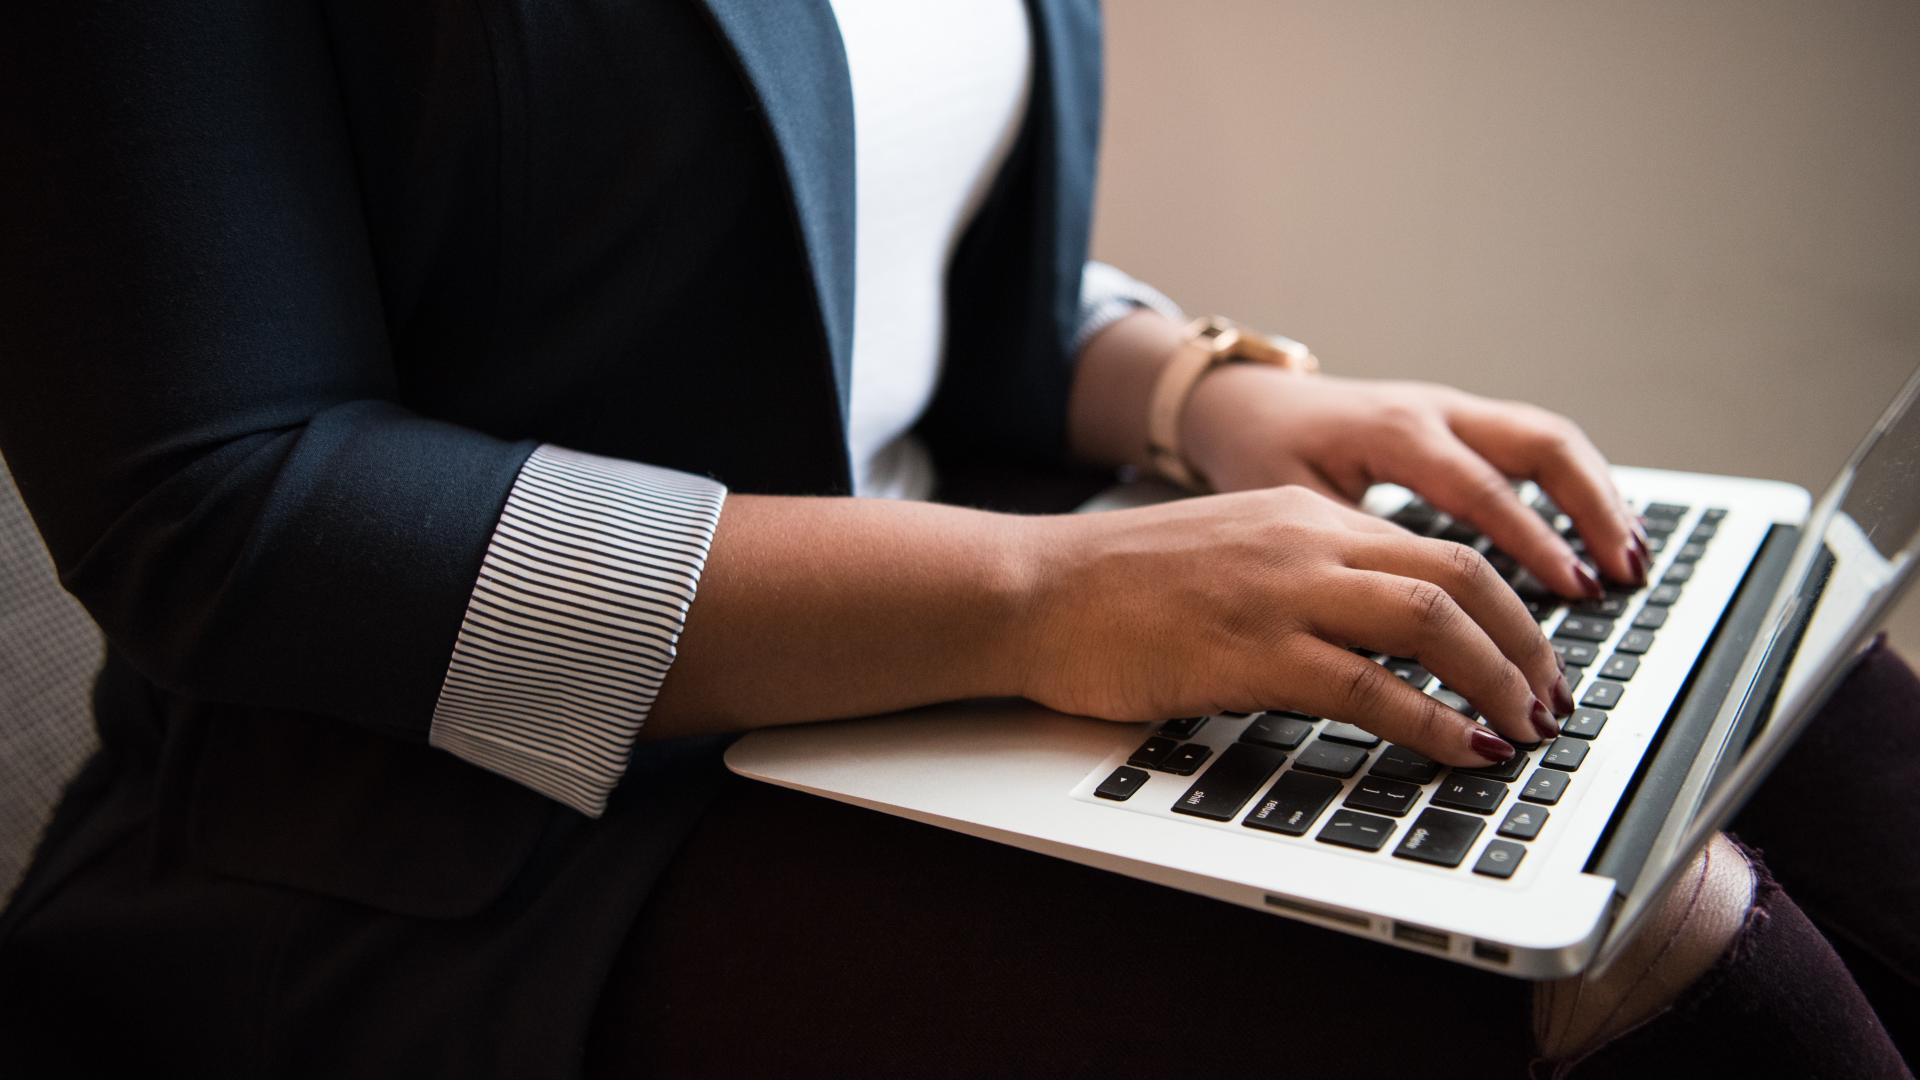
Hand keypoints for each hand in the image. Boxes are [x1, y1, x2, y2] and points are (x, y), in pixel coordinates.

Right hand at [1020, 486, 1571, 763]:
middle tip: (1552, 700)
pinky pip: (1369, 687)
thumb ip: (1304, 577)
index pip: (1441, 549)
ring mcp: (1280, 593)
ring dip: (1498, 680)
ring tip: (1526, 728)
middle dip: (1527, 644)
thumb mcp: (1229, 554)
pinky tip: (1464, 750)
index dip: (1507, 608)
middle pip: (1461, 575)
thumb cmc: (1116, 586)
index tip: (1532, 659)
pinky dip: (1433, 723)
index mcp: (1305, 515)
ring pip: (1432, 621)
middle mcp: (1306, 541)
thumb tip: (1375, 636)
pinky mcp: (1250, 652)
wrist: (1033, 590)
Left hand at [1182, 366, 1649, 598]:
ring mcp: (1452, 410)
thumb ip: (1352, 556)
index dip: (1533, 543)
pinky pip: (1533, 445)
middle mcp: (1434, 411)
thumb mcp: (1292, 507)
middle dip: (1592, 511)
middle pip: (1541, 445)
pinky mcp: (1460, 421)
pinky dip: (1575, 487)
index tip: (1572, 591)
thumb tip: (1405, 628)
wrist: (1243, 405)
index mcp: (1393, 432)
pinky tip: (1599, 533)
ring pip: (1549, 439)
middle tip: (1624, 574)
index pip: (1483, 489)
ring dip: (1597, 497)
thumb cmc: (1260, 457)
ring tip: (1631, 560)